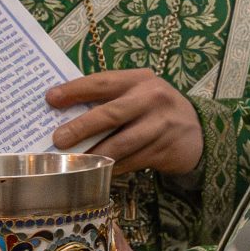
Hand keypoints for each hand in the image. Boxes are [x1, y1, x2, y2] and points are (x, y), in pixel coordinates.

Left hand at [49, 69, 202, 175]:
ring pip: (121, 143)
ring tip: (74, 162)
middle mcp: (152, 98)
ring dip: (95, 154)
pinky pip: (131, 162)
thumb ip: (110, 100)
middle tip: (58, 140)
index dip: (75, 90)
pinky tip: (98, 171)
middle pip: (110, 114)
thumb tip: (66, 115)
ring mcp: (160, 125)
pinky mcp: (165, 150)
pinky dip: (113, 168)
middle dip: (81, 127)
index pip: (102, 82)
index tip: (50, 99)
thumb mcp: (138, 95)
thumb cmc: (155, 110)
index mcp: (139, 79)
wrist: (199, 132)